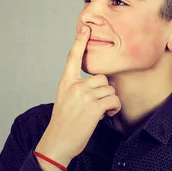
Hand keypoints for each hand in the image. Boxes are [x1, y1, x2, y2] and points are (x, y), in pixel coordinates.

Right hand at [35, 25, 121, 169]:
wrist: (57, 142)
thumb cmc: (64, 124)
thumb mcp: (65, 100)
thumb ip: (77, 89)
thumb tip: (98, 85)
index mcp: (66, 83)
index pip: (73, 58)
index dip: (80, 42)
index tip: (85, 28)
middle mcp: (74, 86)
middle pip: (101, 78)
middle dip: (105, 91)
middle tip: (99, 105)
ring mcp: (83, 96)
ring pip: (109, 89)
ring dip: (110, 101)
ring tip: (101, 112)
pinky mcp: (93, 107)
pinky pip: (113, 100)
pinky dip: (114, 109)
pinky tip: (106, 116)